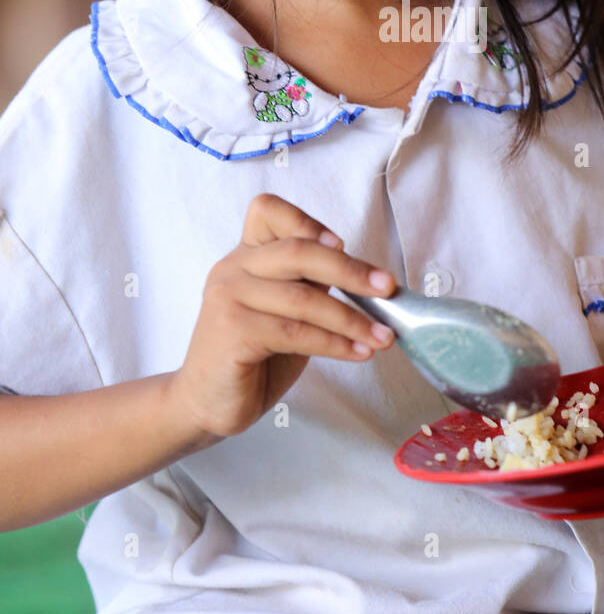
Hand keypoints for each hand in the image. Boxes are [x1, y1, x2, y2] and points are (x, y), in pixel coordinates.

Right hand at [167, 193, 396, 442]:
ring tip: (383, 336)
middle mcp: (233, 268)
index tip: (343, 245)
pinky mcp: (232, 331)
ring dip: (352, 319)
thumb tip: (363, 278)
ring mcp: (228, 297)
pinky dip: (335, 343)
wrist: (205, 404)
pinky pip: (296, 332)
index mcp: (245, 255)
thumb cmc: (252, 357)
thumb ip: (308, 287)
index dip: (307, 222)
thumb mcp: (284, 312)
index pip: (268, 210)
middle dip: (350, 271)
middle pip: (298, 251)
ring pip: (303, 298)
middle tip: (387, 289)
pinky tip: (357, 353)